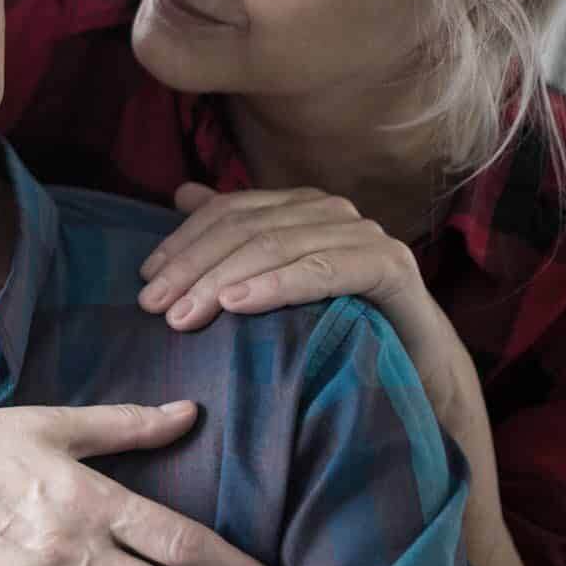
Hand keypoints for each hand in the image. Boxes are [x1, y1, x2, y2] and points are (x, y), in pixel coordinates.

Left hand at [137, 183, 472, 427]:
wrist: (418, 371)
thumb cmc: (339, 327)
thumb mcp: (276, 283)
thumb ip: (236, 236)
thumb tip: (182, 193)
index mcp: (299, 207)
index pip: (228, 211)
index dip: (182, 242)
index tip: (146, 280)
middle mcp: (330, 211)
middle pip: (245, 228)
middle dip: (193, 266)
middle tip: (154, 306)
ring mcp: (363, 234)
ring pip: (276, 246)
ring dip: (222, 279)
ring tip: (184, 314)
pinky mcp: (389, 266)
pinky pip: (323, 269)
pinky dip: (276, 285)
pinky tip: (237, 305)